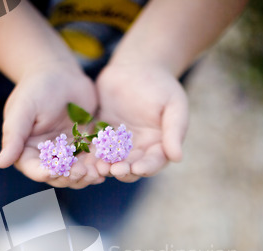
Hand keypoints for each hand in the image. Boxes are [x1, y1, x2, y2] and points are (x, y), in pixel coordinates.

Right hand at [0, 63, 104, 188]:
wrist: (61, 72)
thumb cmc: (37, 87)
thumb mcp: (23, 109)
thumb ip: (13, 136)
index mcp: (26, 151)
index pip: (35, 170)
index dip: (45, 173)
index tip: (54, 171)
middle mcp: (46, 157)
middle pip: (58, 176)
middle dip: (70, 177)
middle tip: (83, 172)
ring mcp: (66, 154)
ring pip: (76, 174)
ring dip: (86, 177)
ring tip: (97, 173)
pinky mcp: (83, 148)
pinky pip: (91, 163)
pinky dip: (98, 167)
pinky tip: (106, 168)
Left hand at [95, 63, 188, 181]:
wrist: (134, 67)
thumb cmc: (160, 84)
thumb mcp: (174, 104)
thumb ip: (175, 130)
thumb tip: (177, 158)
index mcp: (158, 146)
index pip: (154, 162)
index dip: (146, 167)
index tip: (138, 168)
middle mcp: (138, 151)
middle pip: (131, 167)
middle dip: (123, 170)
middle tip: (114, 170)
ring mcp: (118, 146)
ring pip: (111, 162)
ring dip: (105, 167)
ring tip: (99, 167)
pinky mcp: (101, 138)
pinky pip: (95, 149)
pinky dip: (90, 156)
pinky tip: (85, 158)